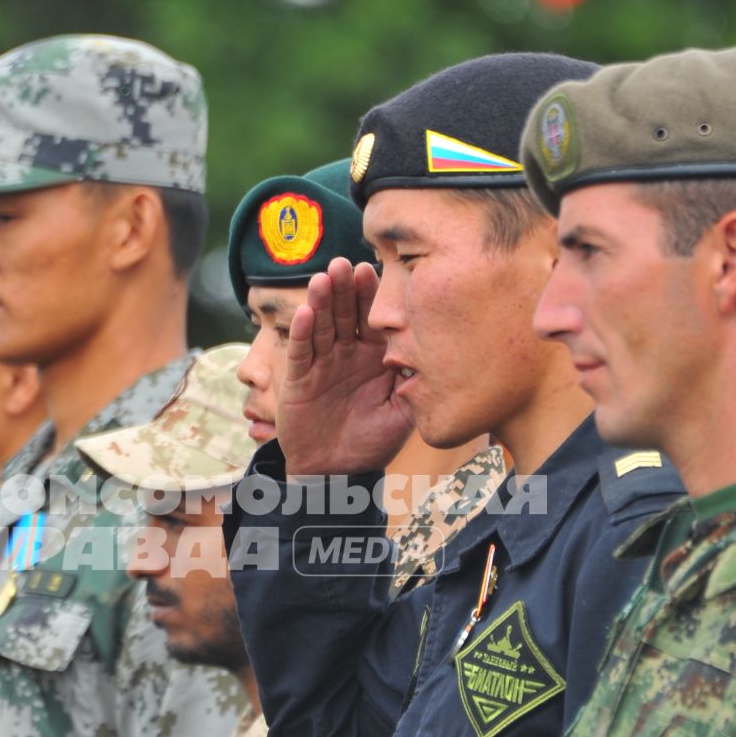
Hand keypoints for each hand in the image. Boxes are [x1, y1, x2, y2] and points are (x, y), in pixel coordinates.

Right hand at [278, 256, 413, 475]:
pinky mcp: (300, 379)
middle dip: (345, 288)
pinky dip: (302, 333)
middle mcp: (348, 353)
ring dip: (321, 301)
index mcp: (374, 356)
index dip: (371, 296)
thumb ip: (415, 386)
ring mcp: (322, 364)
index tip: (373, 271)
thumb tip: (435, 358)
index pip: (373, 318)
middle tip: (345, 264)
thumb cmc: (372, 442)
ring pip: (322, 326)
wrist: (337, 472)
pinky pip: (302, 352)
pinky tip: (304, 313)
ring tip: (324, 278)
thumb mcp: (403, 414)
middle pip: (345, 313)